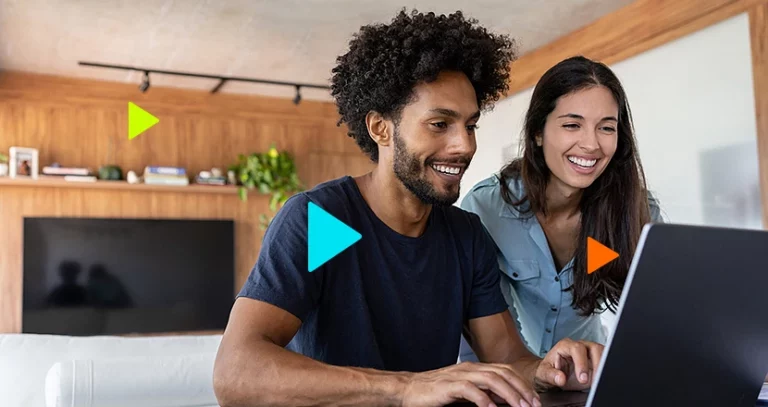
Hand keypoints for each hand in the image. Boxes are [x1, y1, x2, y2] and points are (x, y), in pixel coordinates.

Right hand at [401, 361, 542, 406]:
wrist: (408, 389)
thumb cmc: (434, 392)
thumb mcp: (463, 391)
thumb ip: (482, 392)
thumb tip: (503, 399)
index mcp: (474, 368)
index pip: (505, 371)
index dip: (522, 384)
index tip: (534, 400)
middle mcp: (469, 368)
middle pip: (503, 373)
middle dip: (522, 389)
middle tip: (533, 405)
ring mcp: (459, 375)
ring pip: (492, 379)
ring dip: (509, 394)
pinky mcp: (448, 386)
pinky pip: (470, 390)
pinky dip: (484, 400)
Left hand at [533, 338, 603, 390]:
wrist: (552, 372)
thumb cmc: (549, 369)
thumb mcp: (544, 373)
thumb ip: (551, 375)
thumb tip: (560, 378)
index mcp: (565, 346)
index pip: (577, 349)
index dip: (581, 363)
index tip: (582, 379)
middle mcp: (579, 346)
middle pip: (594, 347)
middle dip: (597, 364)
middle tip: (594, 380)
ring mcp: (589, 352)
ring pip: (603, 352)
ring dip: (604, 366)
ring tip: (599, 380)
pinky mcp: (596, 360)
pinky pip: (606, 360)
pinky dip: (606, 369)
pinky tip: (602, 379)